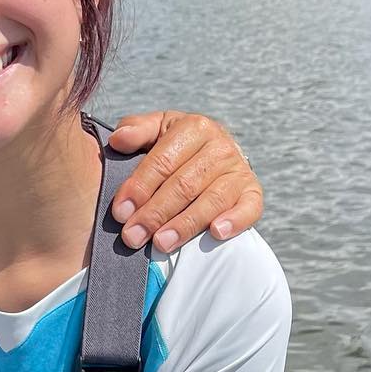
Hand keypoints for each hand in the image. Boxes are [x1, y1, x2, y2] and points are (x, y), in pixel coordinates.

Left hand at [106, 111, 262, 252]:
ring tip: (161, 244)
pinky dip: (235, 220)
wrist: (212, 153)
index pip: (162, 161)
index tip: (120, 212)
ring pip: (212, 200)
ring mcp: (239, 170)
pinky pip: (249, 207)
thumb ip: (136, 131)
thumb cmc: (175, 146)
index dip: (139, 188)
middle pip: (184, 185)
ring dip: (185, 224)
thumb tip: (118, 139)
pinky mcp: (252, 192)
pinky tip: (216, 233)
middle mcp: (220, 146)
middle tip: (132, 236)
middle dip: (155, 214)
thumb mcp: (155, 130)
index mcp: (194, 127)